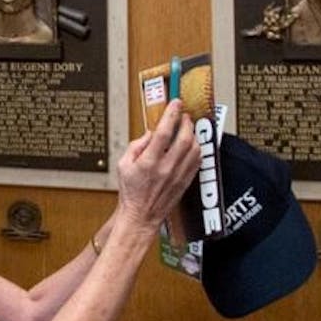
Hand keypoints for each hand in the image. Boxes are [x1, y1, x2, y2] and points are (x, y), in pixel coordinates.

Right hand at [115, 100, 201, 231]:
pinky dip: (197, 149)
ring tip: (187, 128)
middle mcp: (166, 168)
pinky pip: (197, 161)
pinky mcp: (185, 182)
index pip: (164, 132)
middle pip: (184, 138)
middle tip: (183, 115)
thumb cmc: (131, 192)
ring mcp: (178, 175)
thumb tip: (149, 133)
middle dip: (186, 122)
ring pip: (194, 148)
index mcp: (149, 162)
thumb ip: (136, 145)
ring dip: (193, 134)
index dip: (171, 114)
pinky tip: (191, 145)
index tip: (175, 103)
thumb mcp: (123, 164)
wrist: (141, 216)